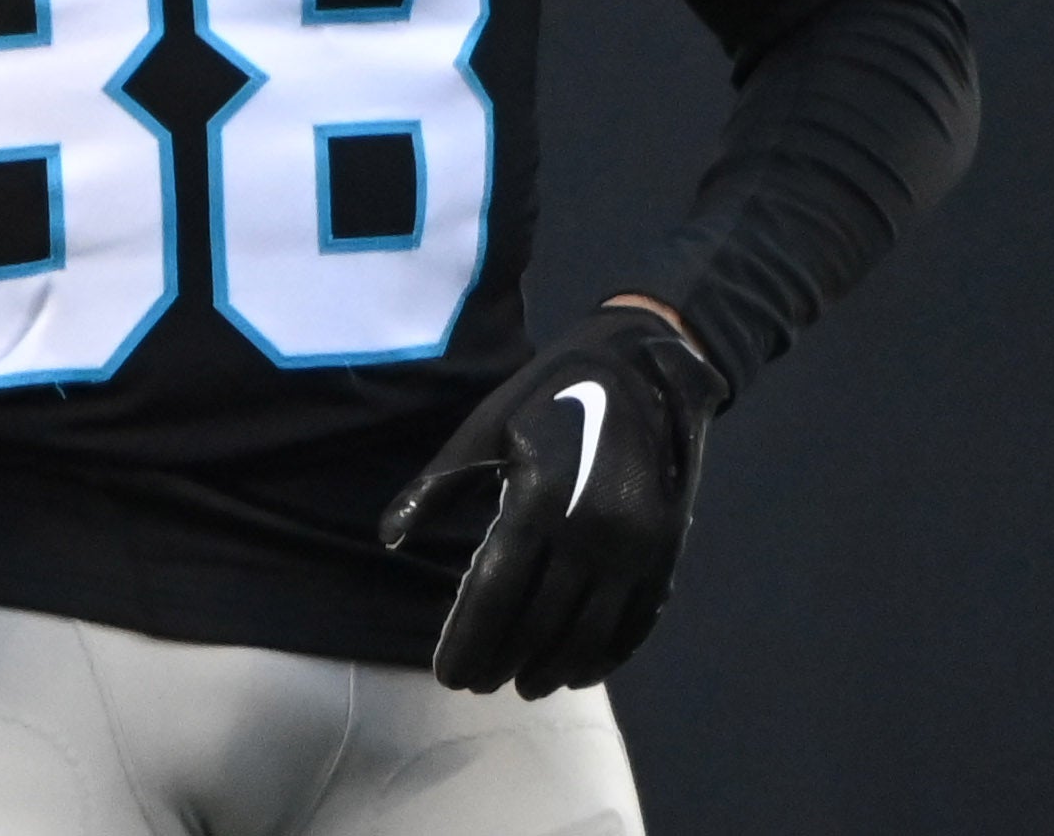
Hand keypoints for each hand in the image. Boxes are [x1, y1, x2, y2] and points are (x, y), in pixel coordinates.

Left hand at [383, 302, 724, 697]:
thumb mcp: (485, 429)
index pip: (495, 592)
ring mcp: (636, 548)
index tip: (449, 674)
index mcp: (539, 499)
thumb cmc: (547, 394)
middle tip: (476, 684)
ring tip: (521, 685)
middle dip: (503, 660)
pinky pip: (636, 622)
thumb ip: (438, 488)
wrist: (644, 368)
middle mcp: (592, 532)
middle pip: (540, 622)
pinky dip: (606, 655)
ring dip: (552, 668)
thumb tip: (386, 537)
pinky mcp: (666, 553)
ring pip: (590, 633)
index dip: (469, 638)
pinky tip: (578, 671)